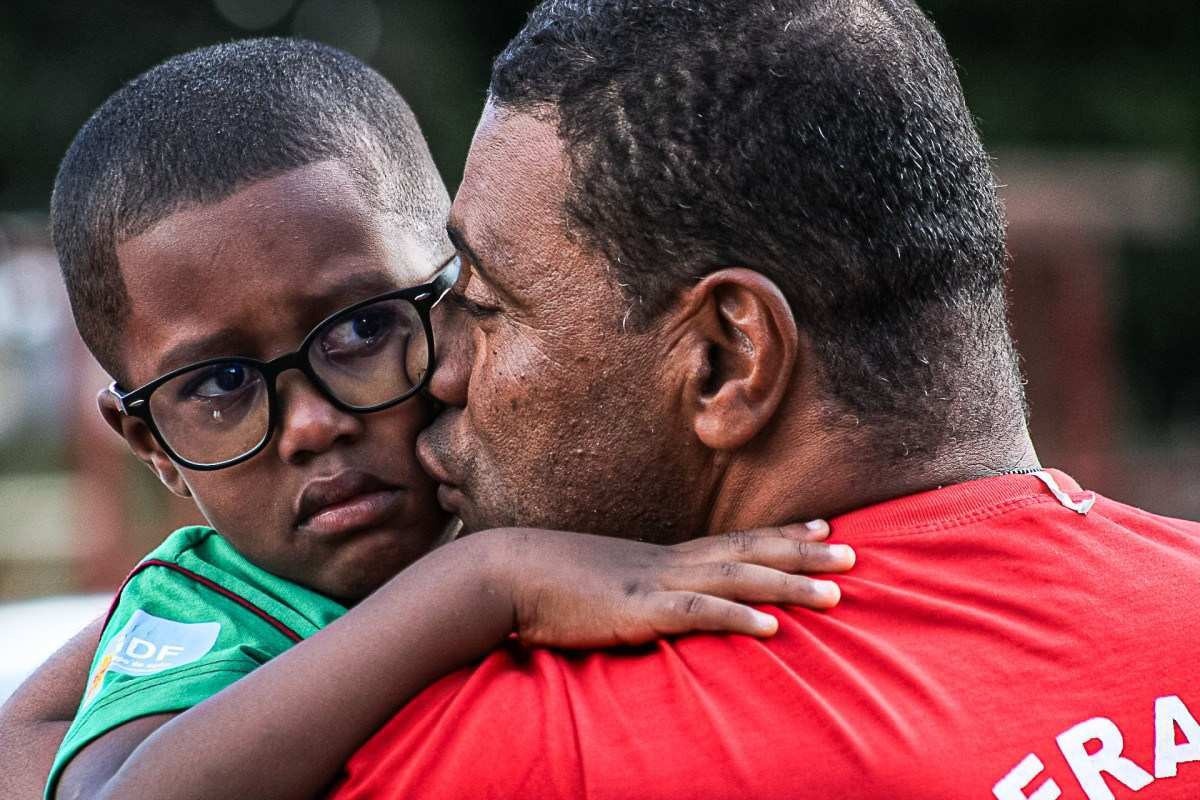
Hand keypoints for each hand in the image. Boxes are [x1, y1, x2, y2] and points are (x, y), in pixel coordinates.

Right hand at [485, 522, 854, 648]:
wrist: (503, 573)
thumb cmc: (548, 582)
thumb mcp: (603, 582)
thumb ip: (636, 590)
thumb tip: (653, 603)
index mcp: (662, 558)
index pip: (734, 539)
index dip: (782, 535)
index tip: (823, 527)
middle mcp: (668, 562)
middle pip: (749, 552)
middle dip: (804, 553)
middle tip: (854, 551)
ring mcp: (655, 583)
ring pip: (736, 579)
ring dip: (789, 584)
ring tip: (837, 590)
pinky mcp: (637, 611)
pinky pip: (696, 614)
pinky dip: (736, 618)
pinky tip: (772, 629)